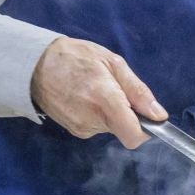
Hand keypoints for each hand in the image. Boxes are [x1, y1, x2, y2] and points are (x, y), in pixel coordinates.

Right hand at [30, 37, 163, 147]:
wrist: (36, 65)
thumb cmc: (76, 57)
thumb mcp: (113, 63)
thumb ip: (137, 91)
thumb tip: (159, 115)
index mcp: (105, 100)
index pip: (134, 136)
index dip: (146, 129)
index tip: (146, 115)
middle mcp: (93, 120)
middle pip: (124, 129)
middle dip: (126, 113)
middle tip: (112, 89)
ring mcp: (81, 128)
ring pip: (111, 127)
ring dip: (110, 113)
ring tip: (95, 90)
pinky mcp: (74, 131)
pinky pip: (97, 127)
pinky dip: (97, 115)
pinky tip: (85, 98)